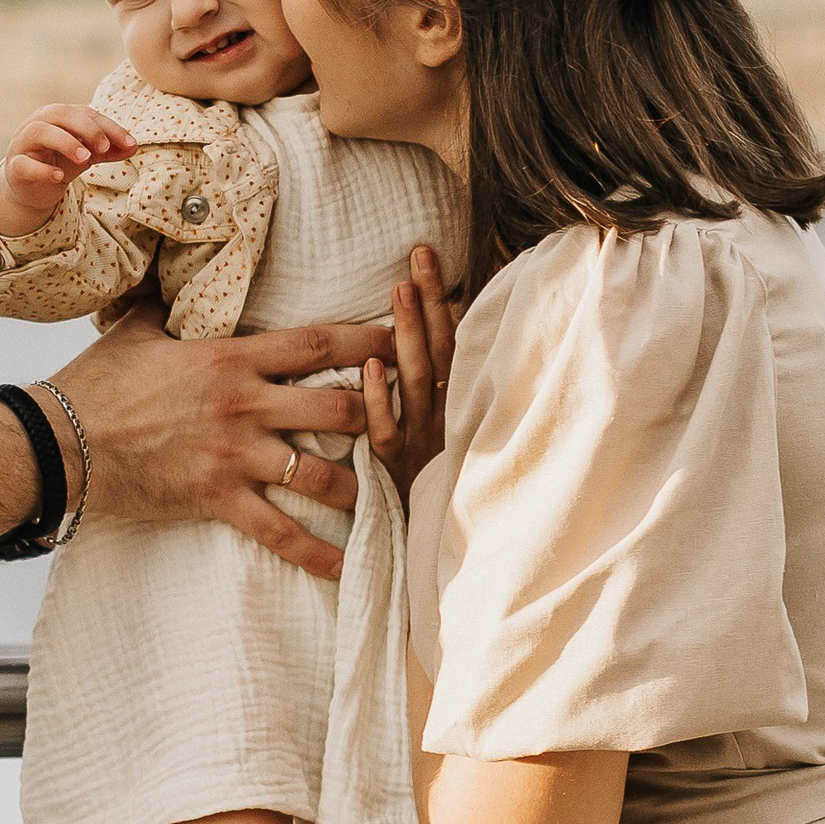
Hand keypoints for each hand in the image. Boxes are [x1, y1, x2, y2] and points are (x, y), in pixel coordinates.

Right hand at [0, 102, 132, 237]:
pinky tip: (59, 176)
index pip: (85, 113)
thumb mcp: (87, 155)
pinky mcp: (14, 167)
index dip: (109, 127)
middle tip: (104, 148)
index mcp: (57, 116)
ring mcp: (23, 144)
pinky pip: (24, 164)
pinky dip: (43, 169)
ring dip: (65, 142)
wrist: (32, 189)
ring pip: (39, 132)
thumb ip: (108, 150)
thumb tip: (133, 146)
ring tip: (85, 158)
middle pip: (60, 114)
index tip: (130, 144)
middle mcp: (38, 123)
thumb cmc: (59, 162)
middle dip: (86, 128)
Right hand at [52, 302, 405, 581]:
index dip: (367, 338)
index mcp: (229, 358)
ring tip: (380, 489)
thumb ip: (171, 301)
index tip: (402, 336)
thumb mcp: (137, 328)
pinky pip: (278, 532)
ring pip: (320, 472)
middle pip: (338, 405)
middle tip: (404, 420)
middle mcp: (243, 405)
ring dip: (357, 483)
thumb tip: (177, 267)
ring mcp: (233, 455)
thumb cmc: (96, 382)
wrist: (57, 442)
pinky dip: (315, 553)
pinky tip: (344, 566)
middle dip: (378, 413)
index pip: (315, 342)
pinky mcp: (216, 499)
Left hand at [358, 244, 460, 499]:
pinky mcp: (398, 477)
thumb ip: (429, 392)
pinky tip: (369, 367)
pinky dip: (380, 398)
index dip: (438, 299)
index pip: (452, 341)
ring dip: (409, 336)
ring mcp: (423, 448)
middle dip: (430, 304)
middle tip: (418, 257)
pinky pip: (388, 434)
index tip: (422, 256)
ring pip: (418, 384)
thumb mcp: (435, 440)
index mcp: (455, 408)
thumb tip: (411, 341)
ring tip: (399, 292)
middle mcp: (445, 422)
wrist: (438, 566)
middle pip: (443, 353)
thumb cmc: (431, 499)